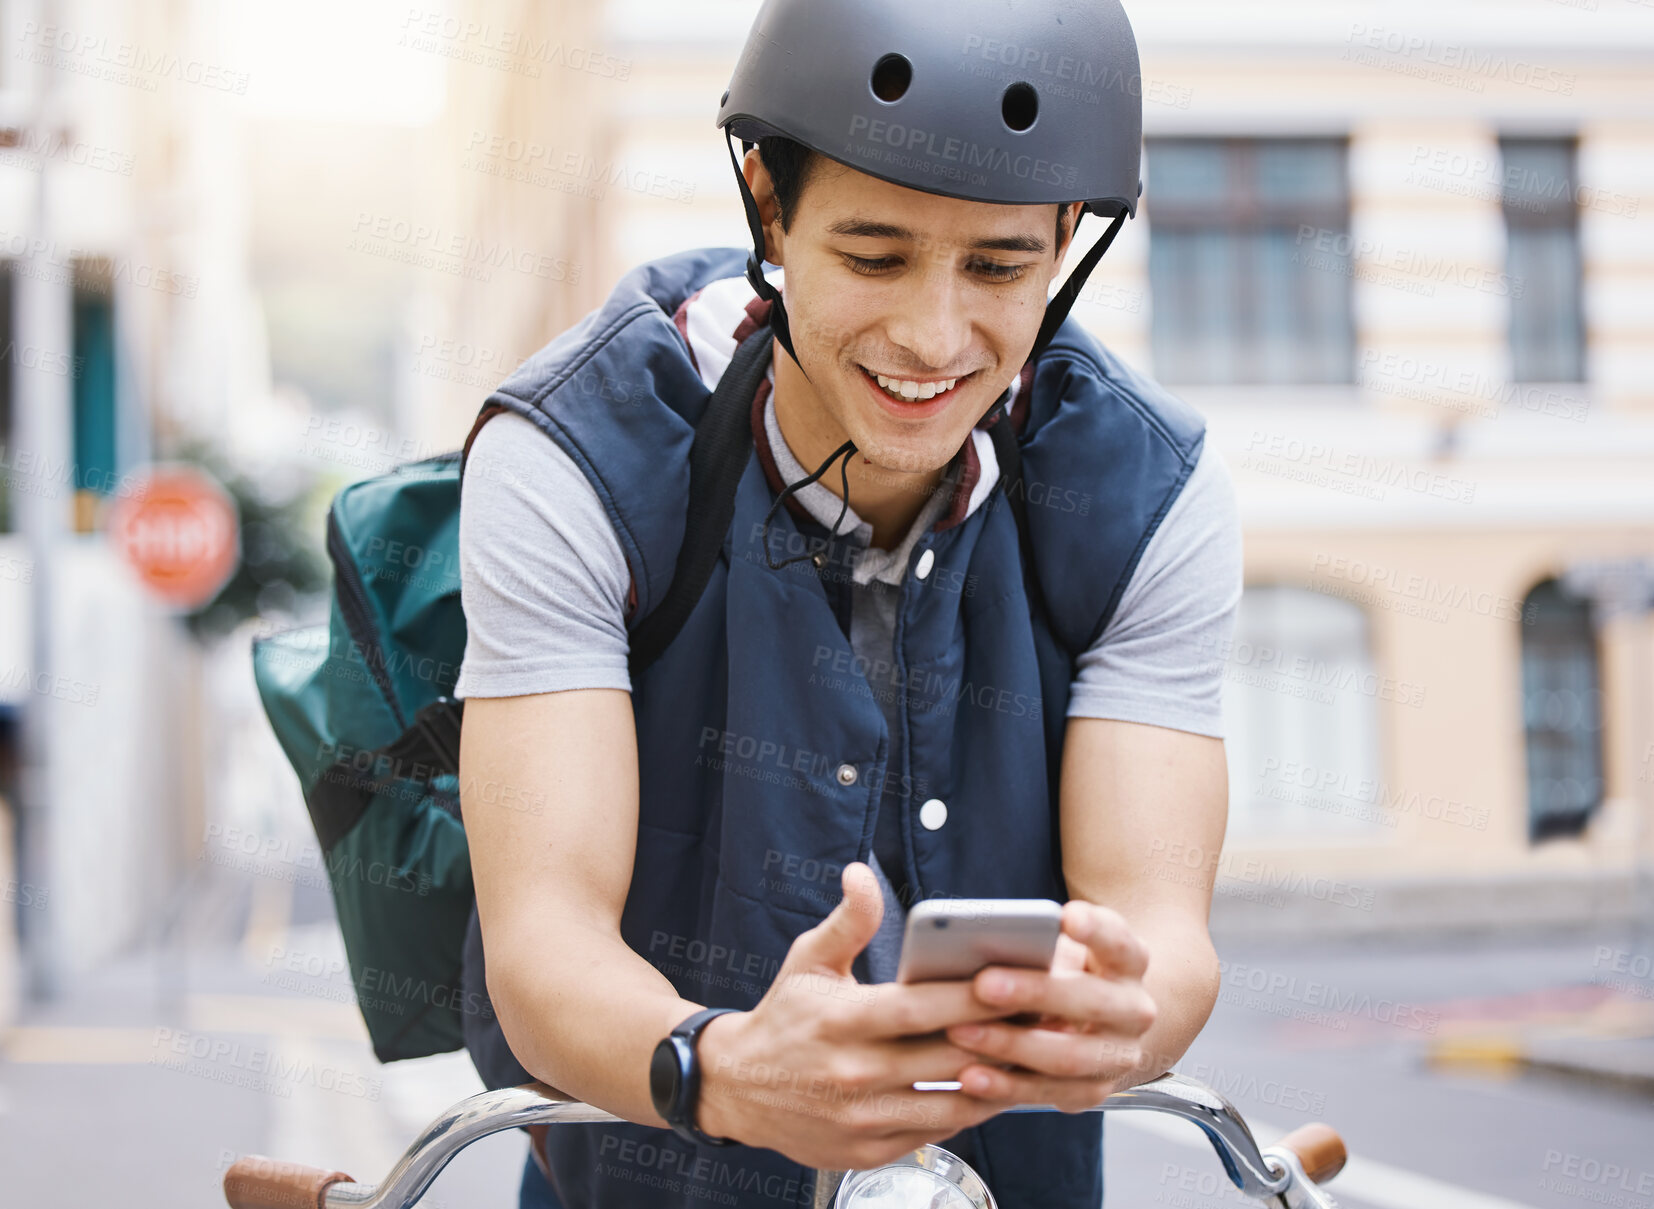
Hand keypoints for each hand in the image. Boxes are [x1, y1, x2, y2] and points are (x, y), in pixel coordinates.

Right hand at [695, 863, 1020, 1171]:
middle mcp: (853, 1073)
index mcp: (842, 1020)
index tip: (1015, 977)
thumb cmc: (784, 1017)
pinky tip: (992, 1087)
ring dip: (996, 1080)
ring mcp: (862, 1118)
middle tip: (1044, 1014)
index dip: (972, 995)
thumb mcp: (808, 961)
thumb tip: (861, 874)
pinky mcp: (869, 1151)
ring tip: (1030, 1053)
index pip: (920, 1008)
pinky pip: (935, 1131)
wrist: (738, 1088)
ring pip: (951, 1102)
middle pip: (947, 1055)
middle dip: (1001, 1035)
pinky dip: (968, 1110)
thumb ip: (847, 921)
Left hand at [942, 900, 1156, 1112]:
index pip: (1118, 941)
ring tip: (959, 1031)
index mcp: (1129, 962)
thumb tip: (981, 944)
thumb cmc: (1065, 972)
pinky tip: (968, 1077)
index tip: (1067, 916)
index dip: (1095, 929)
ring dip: (1009, 1044)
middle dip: (1034, 992)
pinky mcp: (1093, 1091)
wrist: (1101, 1024)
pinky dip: (1005, 1087)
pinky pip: (1048, 1093)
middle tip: (982, 984)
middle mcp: (1134, 1010)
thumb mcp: (1062, 950)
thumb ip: (1037, 946)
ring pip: (1067, 1056)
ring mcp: (1119, 1056)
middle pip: (1090, 1001)